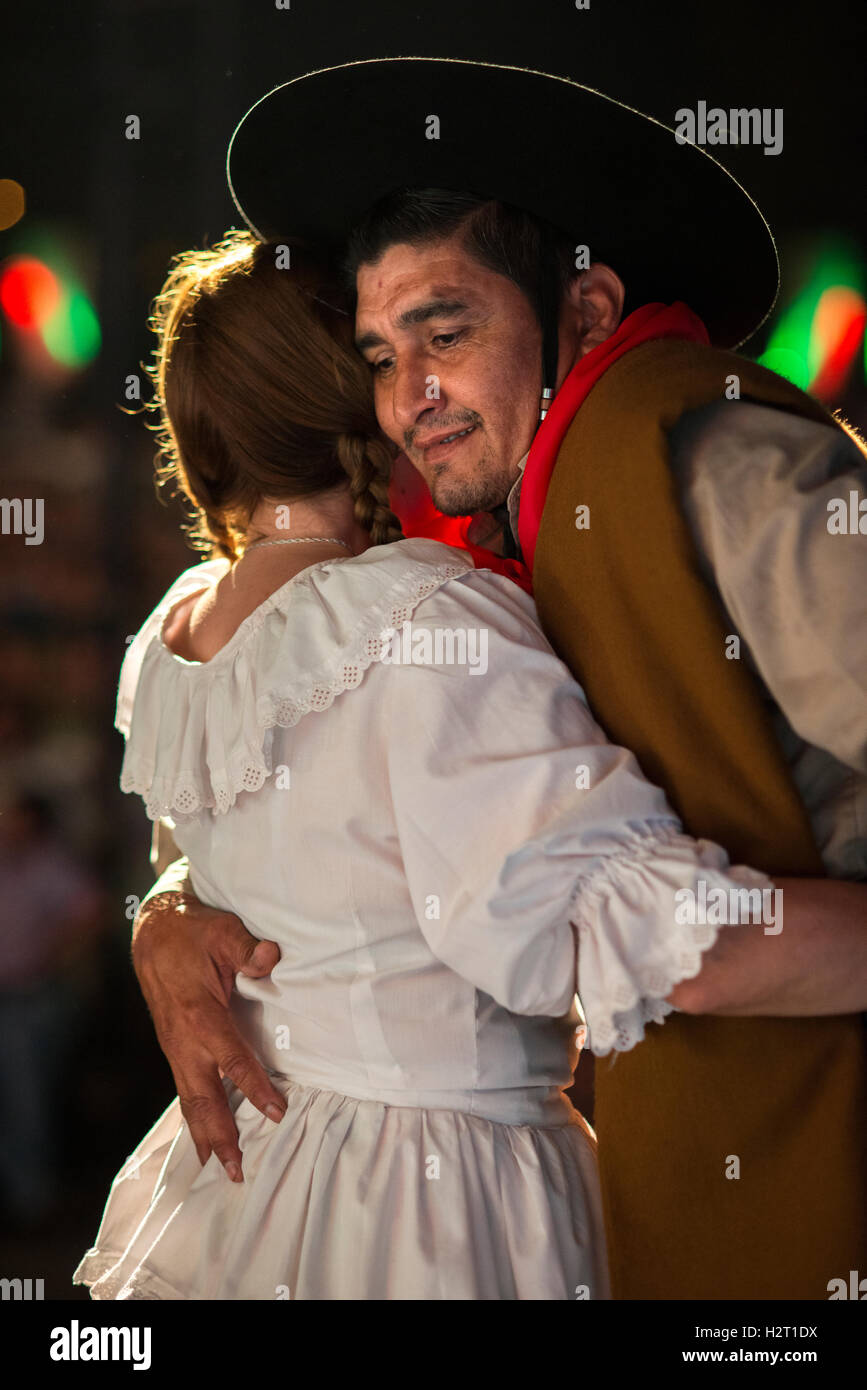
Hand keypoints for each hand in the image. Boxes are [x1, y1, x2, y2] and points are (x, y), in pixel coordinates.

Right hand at [131, 890, 285, 1179]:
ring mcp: (175, 1047)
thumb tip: (271, 958)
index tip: (276, 1112)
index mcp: (199, 1014)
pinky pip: (184, 1090)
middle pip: (203, 1097)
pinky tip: (203, 1140)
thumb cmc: (192, 931)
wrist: (153, 931)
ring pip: (190, 1100)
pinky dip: (194, 1118)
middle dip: (220, 1136)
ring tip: (219, 1170)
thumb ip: (247, 949)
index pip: (232, 1058)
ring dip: (205, 1136)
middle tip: (237, 1171)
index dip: (254, 1087)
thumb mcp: (222, 932)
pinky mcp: (174, 1048)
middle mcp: (183, 1040)